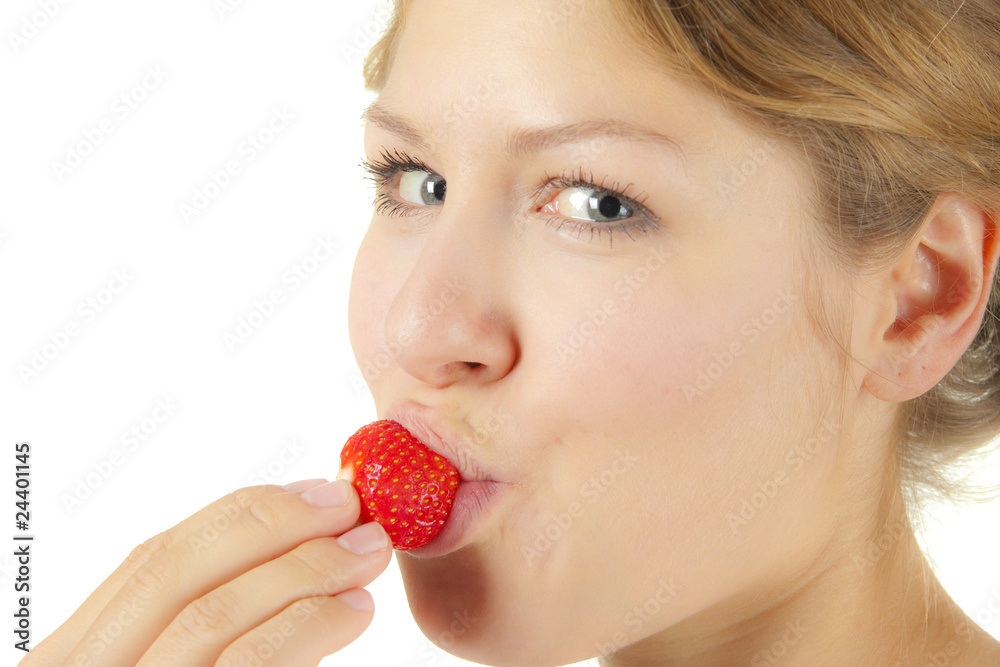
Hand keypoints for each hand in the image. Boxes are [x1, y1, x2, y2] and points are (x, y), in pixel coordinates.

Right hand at [21, 479, 391, 665]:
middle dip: (272, 527)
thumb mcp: (172, 659)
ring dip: (303, 570)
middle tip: (354, 509)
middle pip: (171, 572)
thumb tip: (300, 536)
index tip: (318, 492)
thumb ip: (207, 612)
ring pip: (209, 618)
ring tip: (367, 555)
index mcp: (75, 655)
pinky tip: (352, 612)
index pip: (151, 560)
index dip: (241, 516)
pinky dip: (306, 628)